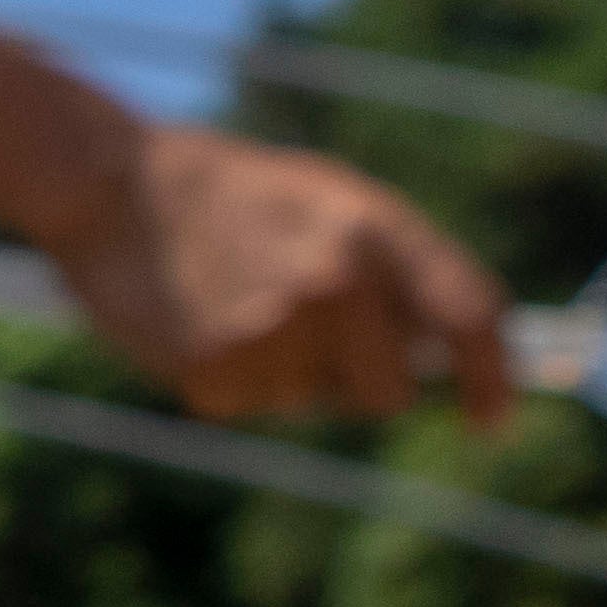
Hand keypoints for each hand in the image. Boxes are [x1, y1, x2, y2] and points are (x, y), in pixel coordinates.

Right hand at [49, 118, 516, 431]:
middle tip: (311, 337)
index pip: (469, 318)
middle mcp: (334, 282)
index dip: (493, 378)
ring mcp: (274, 331)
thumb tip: (448, 357)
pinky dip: (234, 377)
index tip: (494, 419)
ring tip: (237, 304)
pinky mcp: (216, 372)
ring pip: (313, 401)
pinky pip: (254, 403)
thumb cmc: (232, 194)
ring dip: (288, 372)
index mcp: (373, 229)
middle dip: (365, 383)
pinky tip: (201, 322)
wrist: (112, 187)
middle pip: (390, 393)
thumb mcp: (331, 203)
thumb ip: (398, 269)